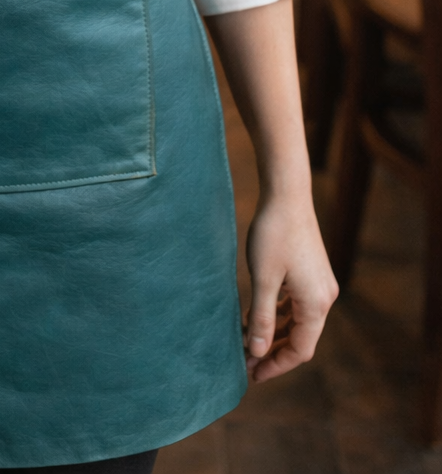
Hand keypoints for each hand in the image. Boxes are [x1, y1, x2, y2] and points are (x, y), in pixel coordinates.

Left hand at [244, 190, 337, 381]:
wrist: (286, 194)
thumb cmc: (273, 234)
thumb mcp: (263, 278)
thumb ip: (261, 317)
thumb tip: (256, 352)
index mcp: (316, 304)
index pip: (301, 349)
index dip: (277, 364)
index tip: (253, 374)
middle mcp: (323, 297)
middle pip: (300, 337)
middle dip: (273, 350)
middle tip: (245, 361)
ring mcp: (318, 284)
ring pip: (296, 320)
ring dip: (273, 331)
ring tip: (246, 340)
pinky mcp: (310, 272)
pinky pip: (294, 303)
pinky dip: (277, 312)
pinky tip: (254, 314)